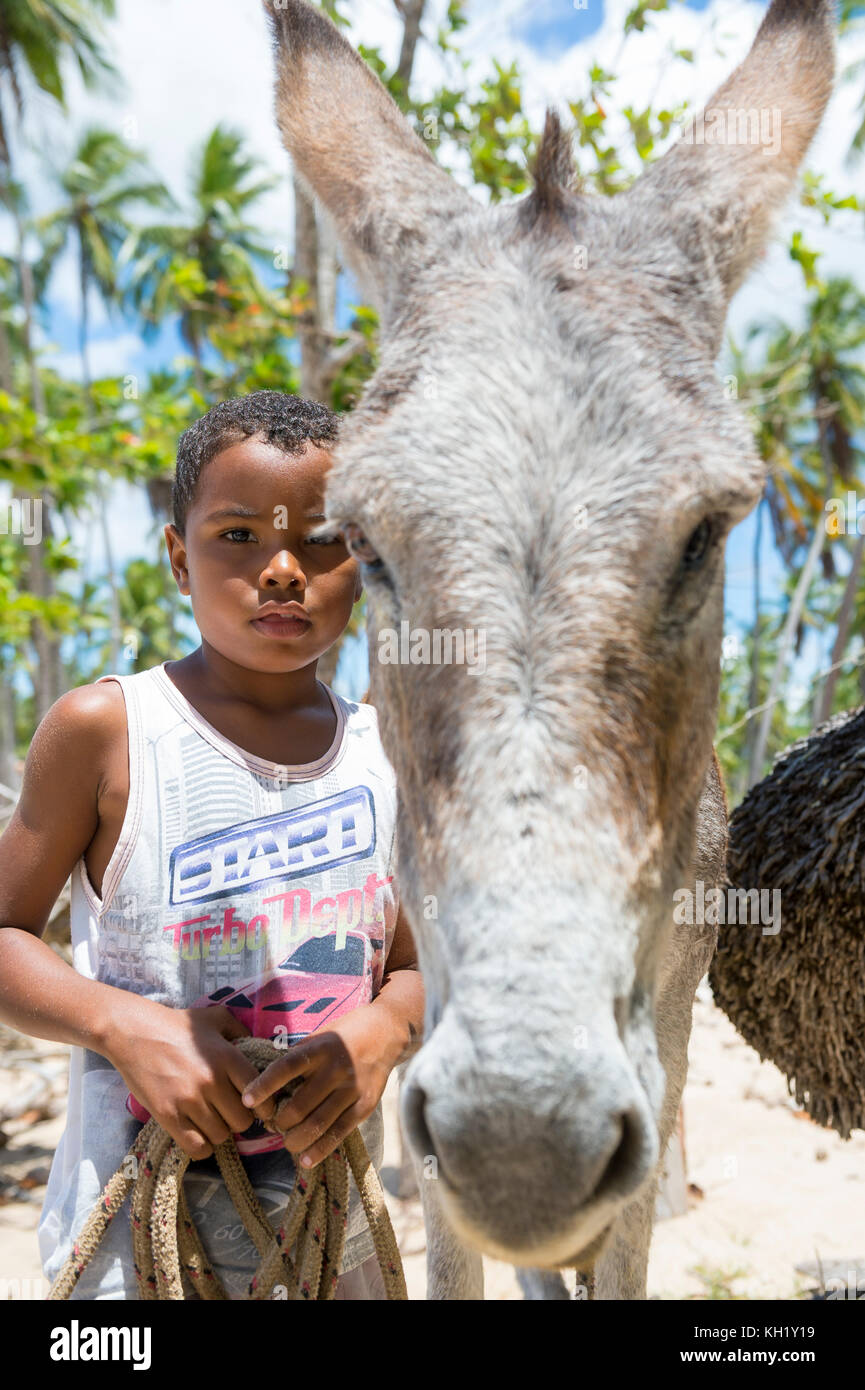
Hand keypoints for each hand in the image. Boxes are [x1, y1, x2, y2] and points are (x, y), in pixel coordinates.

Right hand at [105, 999, 257, 1159]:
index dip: (261, 1103)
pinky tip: (197, 1133)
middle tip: (226, 1111)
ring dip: (218, 1131)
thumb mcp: (215, 1017)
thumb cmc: (176, 1024)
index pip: (259, 1093)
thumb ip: (240, 1030)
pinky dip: (202, 1146)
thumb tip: (259, 1046)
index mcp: (227, 1057)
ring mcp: (189, 1101)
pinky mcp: (168, 1116)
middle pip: (242, 1121)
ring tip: (209, 1119)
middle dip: (237, 1119)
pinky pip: (197, 1148)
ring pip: (221, 1136)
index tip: (253, 1104)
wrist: (133, 1032)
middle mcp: (212, 1081)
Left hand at [240, 1004, 400, 1167]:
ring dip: (294, 1139)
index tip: (246, 1100)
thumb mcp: (319, 1036)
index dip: (264, 1085)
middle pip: (299, 1105)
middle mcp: (336, 1068)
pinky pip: (338, 1133)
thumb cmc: (343, 1035)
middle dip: (278, 1122)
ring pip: (317, 1124)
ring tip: (286, 1141)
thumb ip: (298, 1058)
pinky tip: (305, 1159)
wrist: (386, 1032)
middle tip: (270, 1125)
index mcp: (320, 1047)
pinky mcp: (365, 1105)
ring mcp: (352, 1089)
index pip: (287, 1067)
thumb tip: (265, 1084)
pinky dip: (319, 1149)